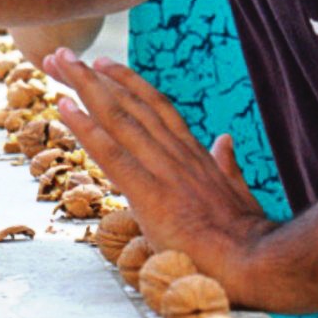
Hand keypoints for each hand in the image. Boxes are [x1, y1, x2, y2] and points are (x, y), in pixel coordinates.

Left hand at [42, 47, 276, 301]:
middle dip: (92, 75)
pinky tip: (63, 107)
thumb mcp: (238, 191)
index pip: (155, 105)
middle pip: (128, 103)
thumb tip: (225, 140)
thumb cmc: (248, 235)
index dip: (127, 81)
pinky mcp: (151, 194)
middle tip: (62, 53)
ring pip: (117, 117)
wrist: (259, 264)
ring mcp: (162, 170)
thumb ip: (226, 164)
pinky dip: (85, 127)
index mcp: (193, 153)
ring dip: (84, 86)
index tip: (103, 62)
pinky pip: (111, 154)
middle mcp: (174, 152)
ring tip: (58, 63)